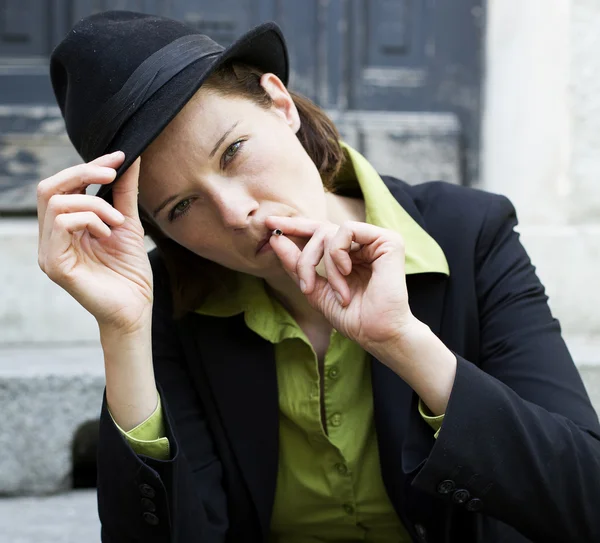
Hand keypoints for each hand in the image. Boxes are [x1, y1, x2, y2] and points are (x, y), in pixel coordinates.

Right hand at [37, 152, 152, 332]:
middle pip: (49, 187)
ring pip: (56, 202)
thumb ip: (124, 192)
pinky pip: (61, 223)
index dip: (88, 165)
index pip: (64, 185)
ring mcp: (49, 251)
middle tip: (113, 174)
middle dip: (83, 172)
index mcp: (66, 227)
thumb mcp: (128, 223)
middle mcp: (51, 238)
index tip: (120, 156)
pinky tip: (107, 232)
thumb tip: (130, 158)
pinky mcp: (54, 265)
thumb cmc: (130, 272)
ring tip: (118, 221)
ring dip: (94, 203)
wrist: (136, 308)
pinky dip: (89, 219)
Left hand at [265, 217, 419, 350]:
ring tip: (338, 291)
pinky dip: (338, 252)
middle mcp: (362, 244)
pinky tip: (348, 272)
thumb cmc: (353, 318)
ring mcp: (375, 240)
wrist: (377, 334)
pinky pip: (347, 229)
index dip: (294, 227)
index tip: (268, 224)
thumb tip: (275, 238)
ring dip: (325, 264)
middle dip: (305, 258)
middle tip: (306, 286)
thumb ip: (296, 265)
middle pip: (319, 230)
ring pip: (330, 231)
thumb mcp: (315, 290)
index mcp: (349, 254)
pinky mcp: (387, 240)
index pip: (318, 232)